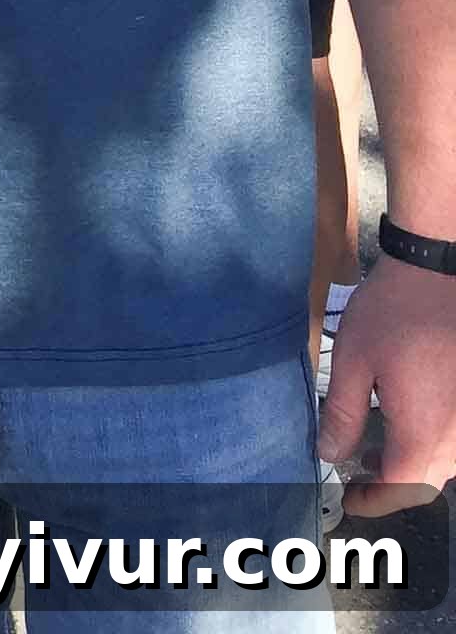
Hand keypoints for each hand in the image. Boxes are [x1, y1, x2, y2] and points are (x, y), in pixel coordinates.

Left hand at [318, 255, 455, 514]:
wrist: (439, 272)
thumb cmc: (394, 313)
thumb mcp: (353, 361)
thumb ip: (342, 414)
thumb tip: (331, 455)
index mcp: (425, 432)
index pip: (402, 490)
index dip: (374, 501)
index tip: (350, 500)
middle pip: (426, 482)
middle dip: (391, 485)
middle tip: (357, 473)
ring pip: (444, 463)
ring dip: (412, 464)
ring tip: (375, 447)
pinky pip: (453, 440)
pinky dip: (430, 442)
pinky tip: (406, 421)